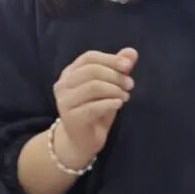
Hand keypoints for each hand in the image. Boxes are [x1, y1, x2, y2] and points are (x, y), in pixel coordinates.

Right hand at [52, 48, 136, 169]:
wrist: (82, 141)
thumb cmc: (96, 110)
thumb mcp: (109, 87)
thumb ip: (118, 69)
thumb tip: (131, 52)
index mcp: (70, 72)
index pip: (89, 57)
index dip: (110, 59)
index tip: (128, 66)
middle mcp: (63, 85)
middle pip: (91, 70)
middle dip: (115, 75)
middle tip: (130, 85)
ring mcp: (65, 102)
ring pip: (93, 87)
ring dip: (114, 89)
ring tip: (125, 96)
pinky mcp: (71, 118)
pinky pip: (93, 107)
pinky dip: (110, 103)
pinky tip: (119, 104)